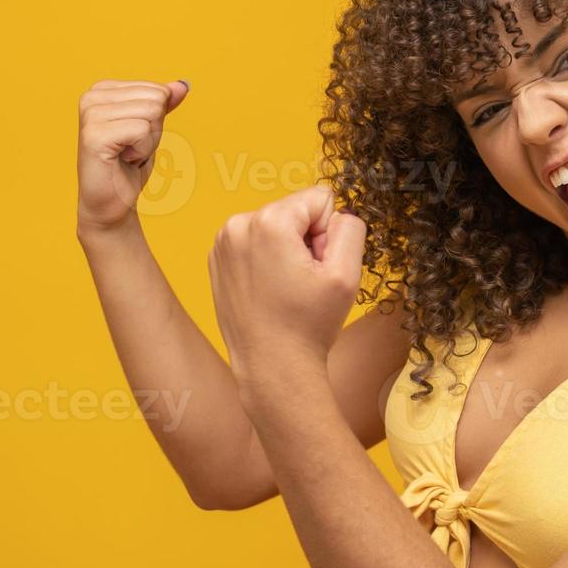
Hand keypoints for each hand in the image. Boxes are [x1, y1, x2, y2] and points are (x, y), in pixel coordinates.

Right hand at [76, 79, 188, 232]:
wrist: (111, 202)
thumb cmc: (128, 165)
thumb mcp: (152, 128)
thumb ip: (164, 103)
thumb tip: (182, 85)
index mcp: (102, 90)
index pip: (156, 89)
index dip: (155, 119)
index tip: (134, 137)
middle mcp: (91, 97)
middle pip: (156, 98)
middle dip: (154, 129)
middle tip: (132, 148)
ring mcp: (91, 115)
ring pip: (152, 113)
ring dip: (148, 141)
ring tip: (127, 154)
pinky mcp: (94, 135)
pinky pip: (142, 130)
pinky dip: (142, 151)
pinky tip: (123, 160)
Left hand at [207, 184, 366, 385]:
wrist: (272, 368)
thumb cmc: (308, 325)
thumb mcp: (347, 274)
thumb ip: (350, 228)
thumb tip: (338, 214)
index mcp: (269, 222)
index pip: (320, 199)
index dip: (328, 234)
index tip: (317, 268)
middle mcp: (238, 225)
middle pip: (295, 212)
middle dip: (306, 241)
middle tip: (303, 283)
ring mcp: (222, 243)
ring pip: (276, 227)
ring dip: (287, 251)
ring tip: (286, 289)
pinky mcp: (217, 260)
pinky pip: (256, 243)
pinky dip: (267, 261)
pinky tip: (269, 292)